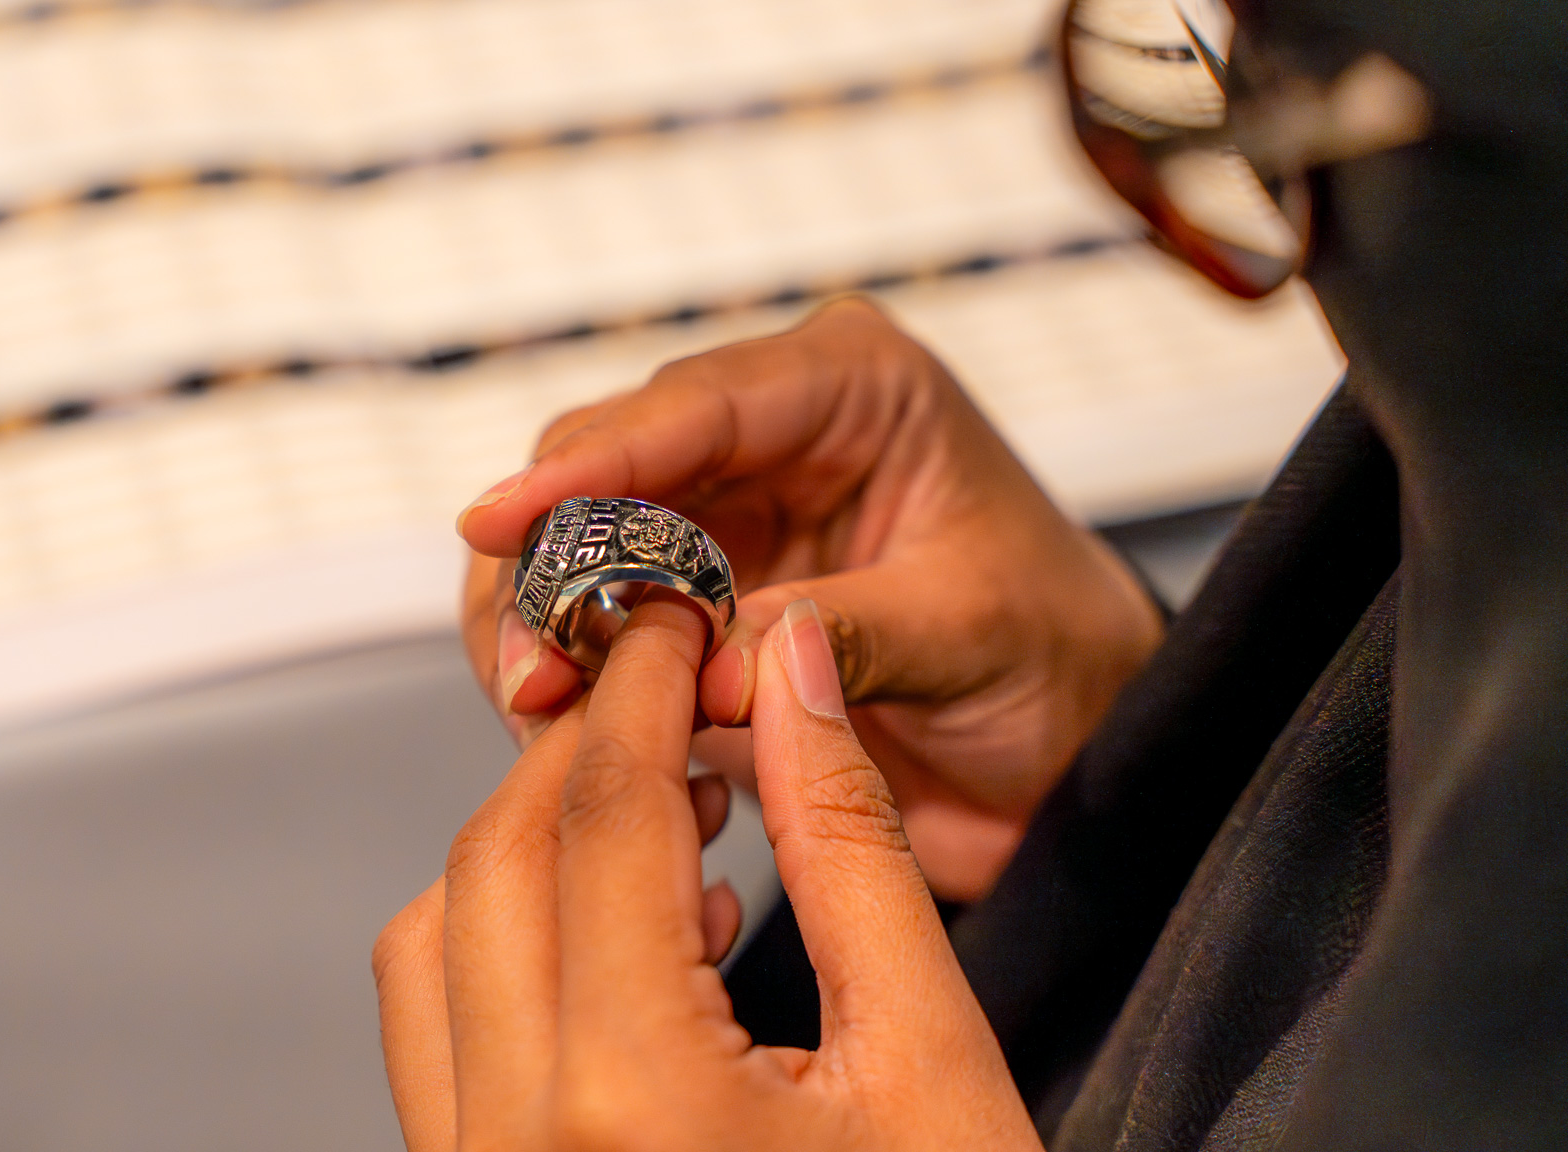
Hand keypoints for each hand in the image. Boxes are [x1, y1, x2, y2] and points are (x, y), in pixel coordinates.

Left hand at [375, 596, 1042, 1151]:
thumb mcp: (934, 1067)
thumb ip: (849, 851)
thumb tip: (793, 681)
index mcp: (629, 1108)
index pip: (597, 819)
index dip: (637, 692)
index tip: (672, 619)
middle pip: (493, 861)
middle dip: (578, 750)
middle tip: (674, 693)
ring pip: (435, 942)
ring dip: (528, 845)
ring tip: (667, 813)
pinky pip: (440, 1035)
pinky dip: (509, 942)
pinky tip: (636, 934)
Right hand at [457, 297, 1161, 898]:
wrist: (1068, 746)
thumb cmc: (1057, 652)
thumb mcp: (968, 631)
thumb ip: (839, 635)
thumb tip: (706, 667)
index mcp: (854, 389)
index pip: (696, 404)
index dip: (591, 463)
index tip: (499, 519)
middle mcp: (767, 437)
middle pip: (603, 469)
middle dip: (547, 564)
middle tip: (527, 666)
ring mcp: (717, 520)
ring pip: (571, 549)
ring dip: (539, 628)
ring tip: (538, 708)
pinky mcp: (684, 604)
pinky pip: (589, 628)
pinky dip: (565, 679)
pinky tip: (570, 731)